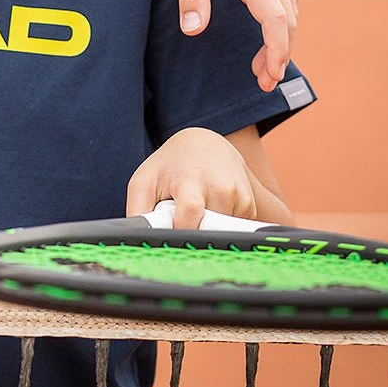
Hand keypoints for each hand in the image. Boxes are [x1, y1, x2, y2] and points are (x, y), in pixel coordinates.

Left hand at [126, 127, 262, 228]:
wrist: (205, 146)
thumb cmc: (169, 167)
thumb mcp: (144, 182)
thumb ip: (138, 211)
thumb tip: (138, 240)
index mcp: (191, 180)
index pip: (191, 211)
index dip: (180, 230)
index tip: (170, 241)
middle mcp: (221, 188)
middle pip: (207, 229)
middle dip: (191, 232)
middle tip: (178, 218)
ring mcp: (240, 197)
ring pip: (219, 234)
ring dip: (203, 229)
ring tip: (194, 209)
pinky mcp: (250, 207)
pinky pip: (231, 231)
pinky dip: (217, 226)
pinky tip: (210, 209)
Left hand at [172, 0, 299, 91]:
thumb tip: (193, 31)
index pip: (275, 19)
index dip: (275, 50)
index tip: (268, 75)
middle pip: (287, 21)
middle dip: (278, 54)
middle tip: (261, 82)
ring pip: (291, 10)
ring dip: (281, 39)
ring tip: (261, 66)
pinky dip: (284, 19)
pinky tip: (269, 31)